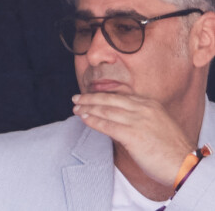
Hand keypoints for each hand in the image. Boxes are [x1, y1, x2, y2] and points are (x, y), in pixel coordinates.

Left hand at [72, 93, 193, 185]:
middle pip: (109, 99)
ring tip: (76, 108)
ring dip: (88, 108)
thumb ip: (139, 117)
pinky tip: (83, 118)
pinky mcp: (132, 135)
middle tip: (76, 98)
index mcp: (149, 103)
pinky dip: (93, 121)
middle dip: (90, 98)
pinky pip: (107, 125)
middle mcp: (142, 108)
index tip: (90, 96)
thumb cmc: (171, 149)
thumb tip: (119, 117)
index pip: (120, 96)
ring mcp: (137, 121)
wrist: (185, 165)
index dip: (102, 96)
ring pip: (106, 110)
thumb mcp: (157, 123)